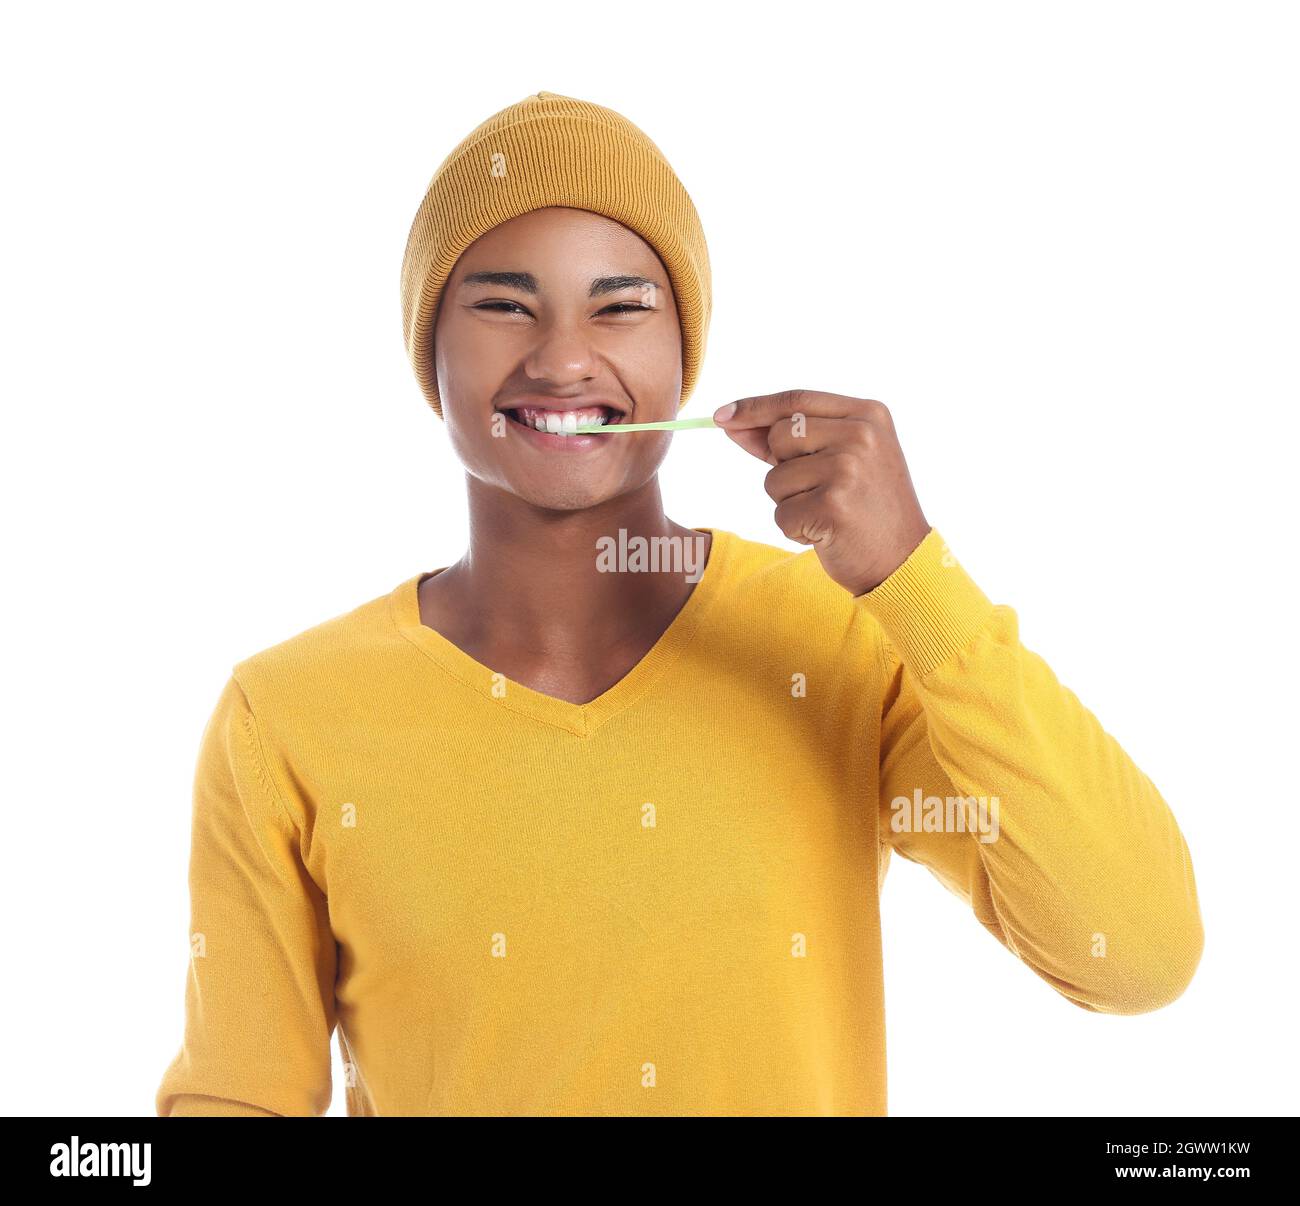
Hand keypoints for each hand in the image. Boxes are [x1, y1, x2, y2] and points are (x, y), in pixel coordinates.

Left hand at [712, 390, 931, 595]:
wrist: (904, 560)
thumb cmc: (867, 508)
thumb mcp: (844, 459)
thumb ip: (793, 438)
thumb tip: (730, 422)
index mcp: (868, 415)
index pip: (796, 400)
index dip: (754, 408)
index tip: (721, 416)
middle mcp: (861, 436)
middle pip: (780, 435)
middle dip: (782, 466)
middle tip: (821, 490)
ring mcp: (847, 470)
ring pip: (774, 479)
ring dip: (790, 502)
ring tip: (828, 512)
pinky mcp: (832, 507)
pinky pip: (780, 513)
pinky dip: (795, 529)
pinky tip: (827, 533)